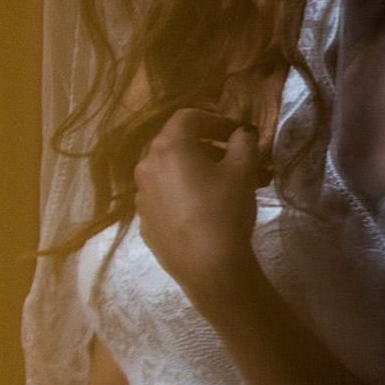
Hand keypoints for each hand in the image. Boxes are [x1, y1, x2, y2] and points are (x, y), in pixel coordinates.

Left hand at [133, 107, 262, 303]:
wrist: (208, 267)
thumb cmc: (225, 210)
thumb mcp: (242, 171)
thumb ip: (243, 143)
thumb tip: (240, 133)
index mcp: (167, 147)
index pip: (188, 117)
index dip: (216, 120)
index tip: (239, 134)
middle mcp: (146, 166)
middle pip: (177, 144)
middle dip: (209, 147)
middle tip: (238, 160)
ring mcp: (141, 196)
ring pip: (171, 172)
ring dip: (198, 171)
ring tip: (228, 186)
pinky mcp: (144, 221)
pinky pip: (165, 196)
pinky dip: (184, 193)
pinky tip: (207, 209)